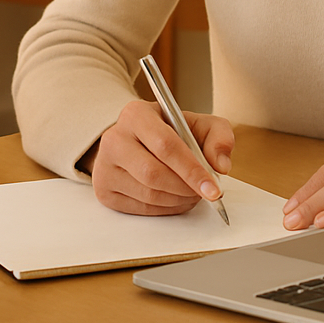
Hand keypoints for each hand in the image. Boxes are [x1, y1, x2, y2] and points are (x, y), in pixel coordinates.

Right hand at [89, 100, 234, 215]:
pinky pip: (140, 208)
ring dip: (178, 200)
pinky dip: (165, 209)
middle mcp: (114, 137)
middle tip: (205, 193)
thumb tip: (220, 165)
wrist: (140, 141)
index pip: (165, 145)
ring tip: (192, 193)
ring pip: (148, 194)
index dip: (192, 169)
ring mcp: (104, 165)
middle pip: (153, 173)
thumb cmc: (172, 132)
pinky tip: (175, 199)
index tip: (213, 188)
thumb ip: (219, 137)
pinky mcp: (103, 189)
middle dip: (186, 188)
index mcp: (136, 114)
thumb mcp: (200, 125)